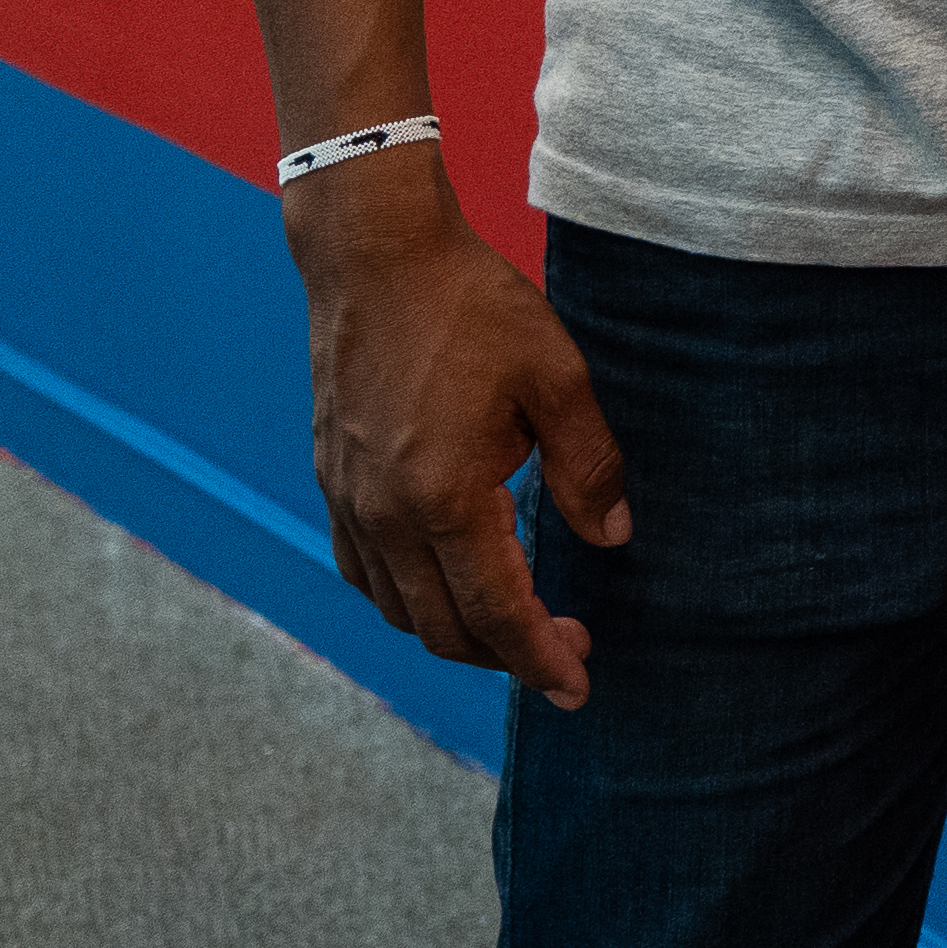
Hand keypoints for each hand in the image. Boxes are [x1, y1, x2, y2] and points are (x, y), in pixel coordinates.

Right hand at [293, 165, 630, 705]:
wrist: (377, 261)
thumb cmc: (473, 308)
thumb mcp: (557, 377)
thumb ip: (590, 466)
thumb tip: (614, 538)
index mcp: (446, 499)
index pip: (498, 613)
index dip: (540, 660)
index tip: (578, 687)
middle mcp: (386, 519)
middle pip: (444, 629)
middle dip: (507, 656)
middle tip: (568, 650)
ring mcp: (349, 506)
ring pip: (400, 610)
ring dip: (457, 633)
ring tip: (518, 623)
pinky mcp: (333, 486)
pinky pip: (367, 575)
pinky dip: (410, 599)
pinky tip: (448, 583)